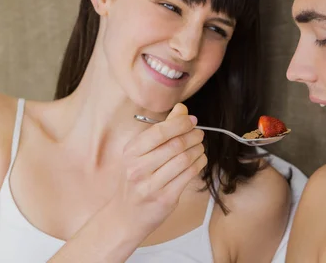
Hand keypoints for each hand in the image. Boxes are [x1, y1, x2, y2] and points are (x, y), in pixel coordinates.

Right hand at [110, 103, 206, 236]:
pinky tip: (199, 160)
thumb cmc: (135, 180)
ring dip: (198, 149)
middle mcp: (138, 168)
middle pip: (176, 145)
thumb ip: (162, 130)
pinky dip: (199, 164)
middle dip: (193, 135)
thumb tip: (181, 109)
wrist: (125, 216)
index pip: (159, 132)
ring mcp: (151, 185)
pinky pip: (189, 175)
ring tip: (200, 146)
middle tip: (199, 134)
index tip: (192, 120)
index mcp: (131, 152)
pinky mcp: (165, 199)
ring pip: (185, 159)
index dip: (181, 123)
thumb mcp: (140, 153)